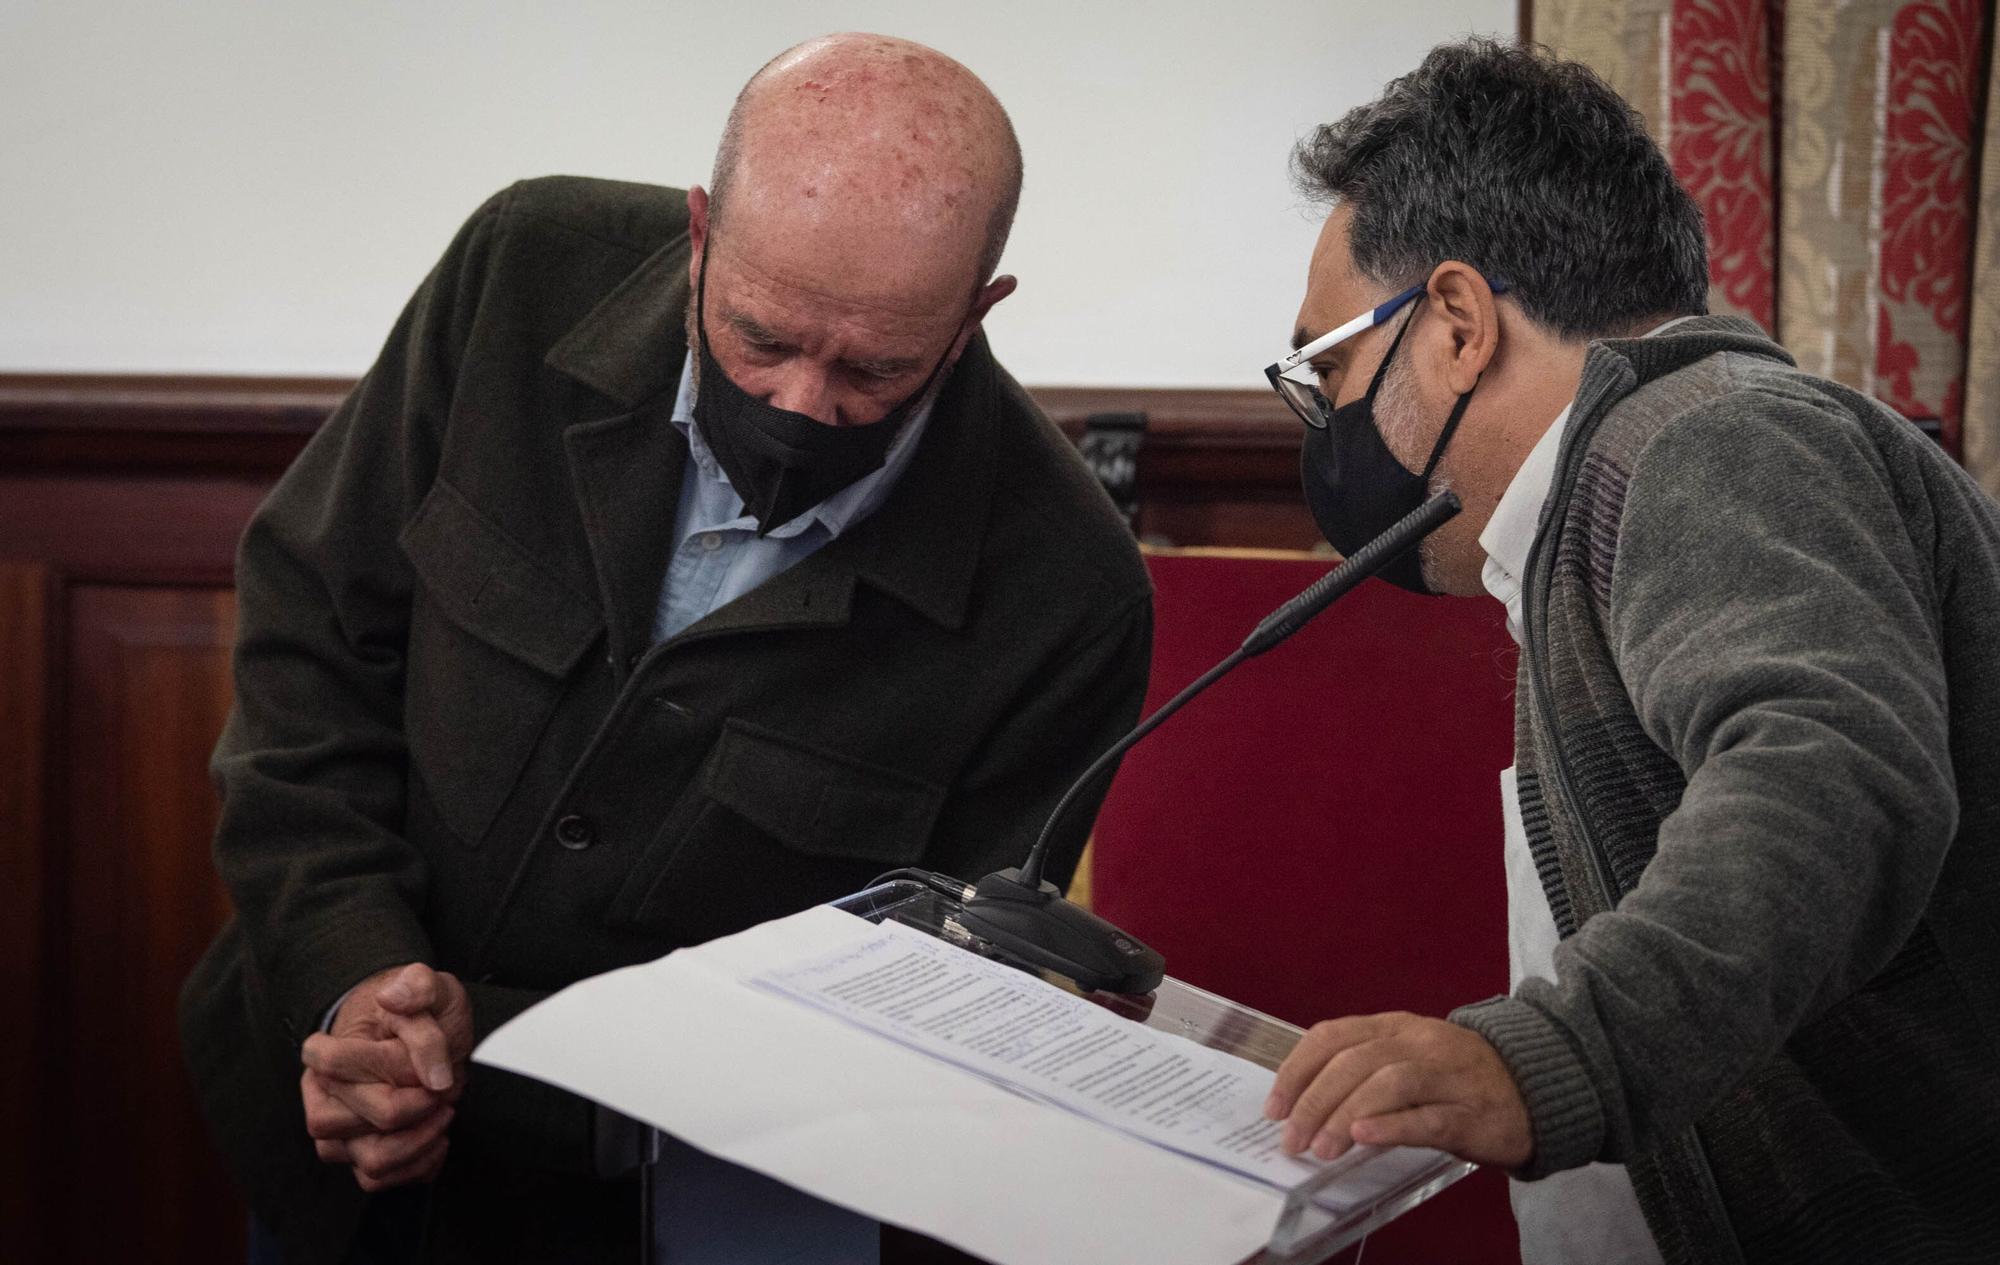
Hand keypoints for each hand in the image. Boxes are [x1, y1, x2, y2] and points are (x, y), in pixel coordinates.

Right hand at [301, 963, 474, 1189]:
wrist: (421, 1031)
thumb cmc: (420, 1011)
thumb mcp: (431, 988)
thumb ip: (417, 987)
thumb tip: (395, 1000)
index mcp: (328, 1052)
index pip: (337, 1065)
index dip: (395, 1068)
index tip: (432, 1065)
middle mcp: (324, 1096)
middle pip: (366, 1119)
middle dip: (417, 1108)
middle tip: (445, 1089)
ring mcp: (339, 1131)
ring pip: (370, 1162)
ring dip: (418, 1144)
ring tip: (443, 1115)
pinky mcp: (357, 1154)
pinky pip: (379, 1180)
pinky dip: (416, 1167)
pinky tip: (438, 1139)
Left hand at [1262, 1011, 1531, 1168]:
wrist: (1537, 1085)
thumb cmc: (1458, 1077)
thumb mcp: (1407, 1060)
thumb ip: (1362, 1073)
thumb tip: (1304, 1107)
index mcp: (1395, 1027)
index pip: (1332, 1036)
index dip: (1297, 1070)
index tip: (1274, 1107)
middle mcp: (1419, 1042)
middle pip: (1354, 1061)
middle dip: (1314, 1101)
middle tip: (1292, 1139)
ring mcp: (1448, 1075)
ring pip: (1388, 1084)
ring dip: (1346, 1115)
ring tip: (1322, 1148)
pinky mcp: (1473, 1112)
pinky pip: (1429, 1116)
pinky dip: (1392, 1126)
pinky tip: (1364, 1138)